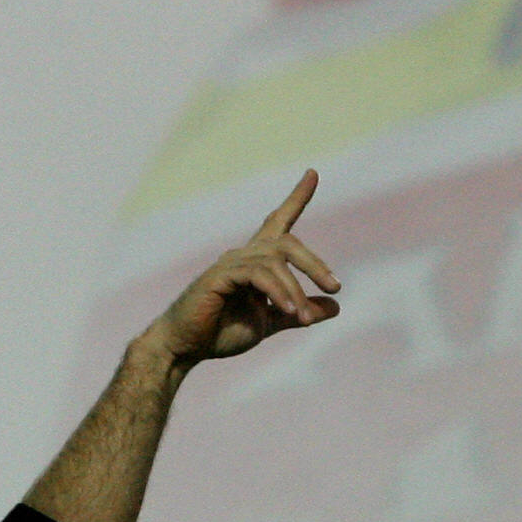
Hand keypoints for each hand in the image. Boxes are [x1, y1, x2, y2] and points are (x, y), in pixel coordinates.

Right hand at [147, 170, 340, 369]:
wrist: (186, 348)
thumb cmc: (222, 332)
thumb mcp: (270, 322)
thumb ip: (299, 312)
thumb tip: (335, 307)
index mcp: (256, 261)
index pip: (278, 221)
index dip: (296, 198)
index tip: (312, 173)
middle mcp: (244, 255)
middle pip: (287, 243)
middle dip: (314, 263)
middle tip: (334, 287)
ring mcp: (230, 262)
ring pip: (275, 262)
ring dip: (295, 291)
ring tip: (305, 318)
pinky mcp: (219, 275)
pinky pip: (257, 274)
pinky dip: (278, 292)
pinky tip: (289, 310)